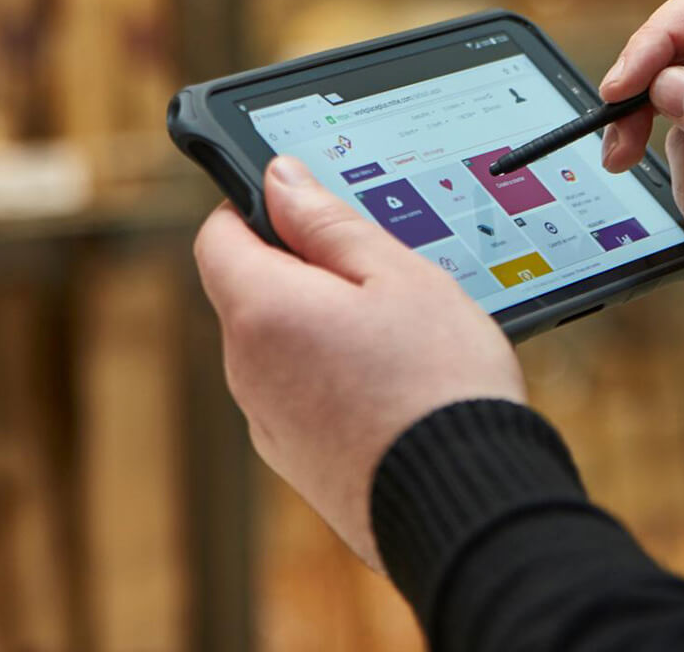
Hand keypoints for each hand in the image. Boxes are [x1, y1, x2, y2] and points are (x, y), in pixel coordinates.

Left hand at [194, 157, 525, 568]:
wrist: (465, 502)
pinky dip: (334, 376)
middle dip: (305, 270)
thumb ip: (329, 223)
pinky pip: (301, 395)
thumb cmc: (440, 383)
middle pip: (252, 292)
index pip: (218, 235)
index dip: (258, 208)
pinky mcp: (298, 463)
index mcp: (261, 313)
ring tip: (400, 335)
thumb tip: (280, 180)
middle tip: (380, 273)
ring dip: (324, 325)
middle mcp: (248, 373)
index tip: (309, 207)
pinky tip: (394, 383)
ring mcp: (270, 425)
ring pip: (281, 345)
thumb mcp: (397, 275)